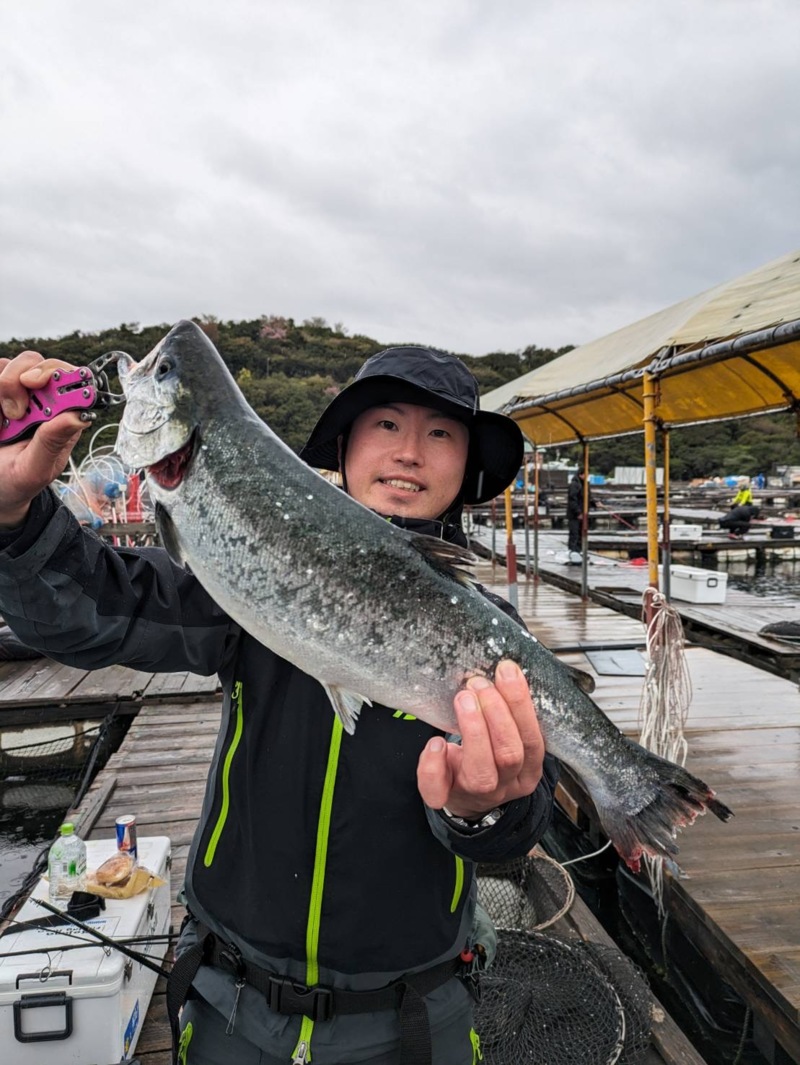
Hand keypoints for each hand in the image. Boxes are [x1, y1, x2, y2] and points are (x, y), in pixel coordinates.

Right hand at [0, 353, 89, 527]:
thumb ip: (54, 441)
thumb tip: (80, 415)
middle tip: (14, 412)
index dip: (55, 372)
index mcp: (62, 415)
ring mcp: (15, 394)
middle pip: (34, 362)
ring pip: (8, 365)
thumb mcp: (36, 468)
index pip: (68, 377)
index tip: (35, 382)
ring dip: (3, 386)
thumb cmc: (19, 480)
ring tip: (3, 419)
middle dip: (20, 378)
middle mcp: (40, 399)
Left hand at [417, 659, 544, 819]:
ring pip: (481, 772)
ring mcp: (477, 794)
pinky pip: (437, 790)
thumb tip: (504, 671)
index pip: (532, 740)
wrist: (468, 793)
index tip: (506, 671)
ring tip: (463, 698)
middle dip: (495, 713)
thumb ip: (510, 712)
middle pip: (509, 754)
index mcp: (528, 769)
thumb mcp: (510, 737)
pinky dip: (433, 765)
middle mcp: (506, 785)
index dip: (520, 704)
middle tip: (478, 683)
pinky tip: (435, 743)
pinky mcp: (447, 797)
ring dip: (472, 729)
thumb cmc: (490, 755)